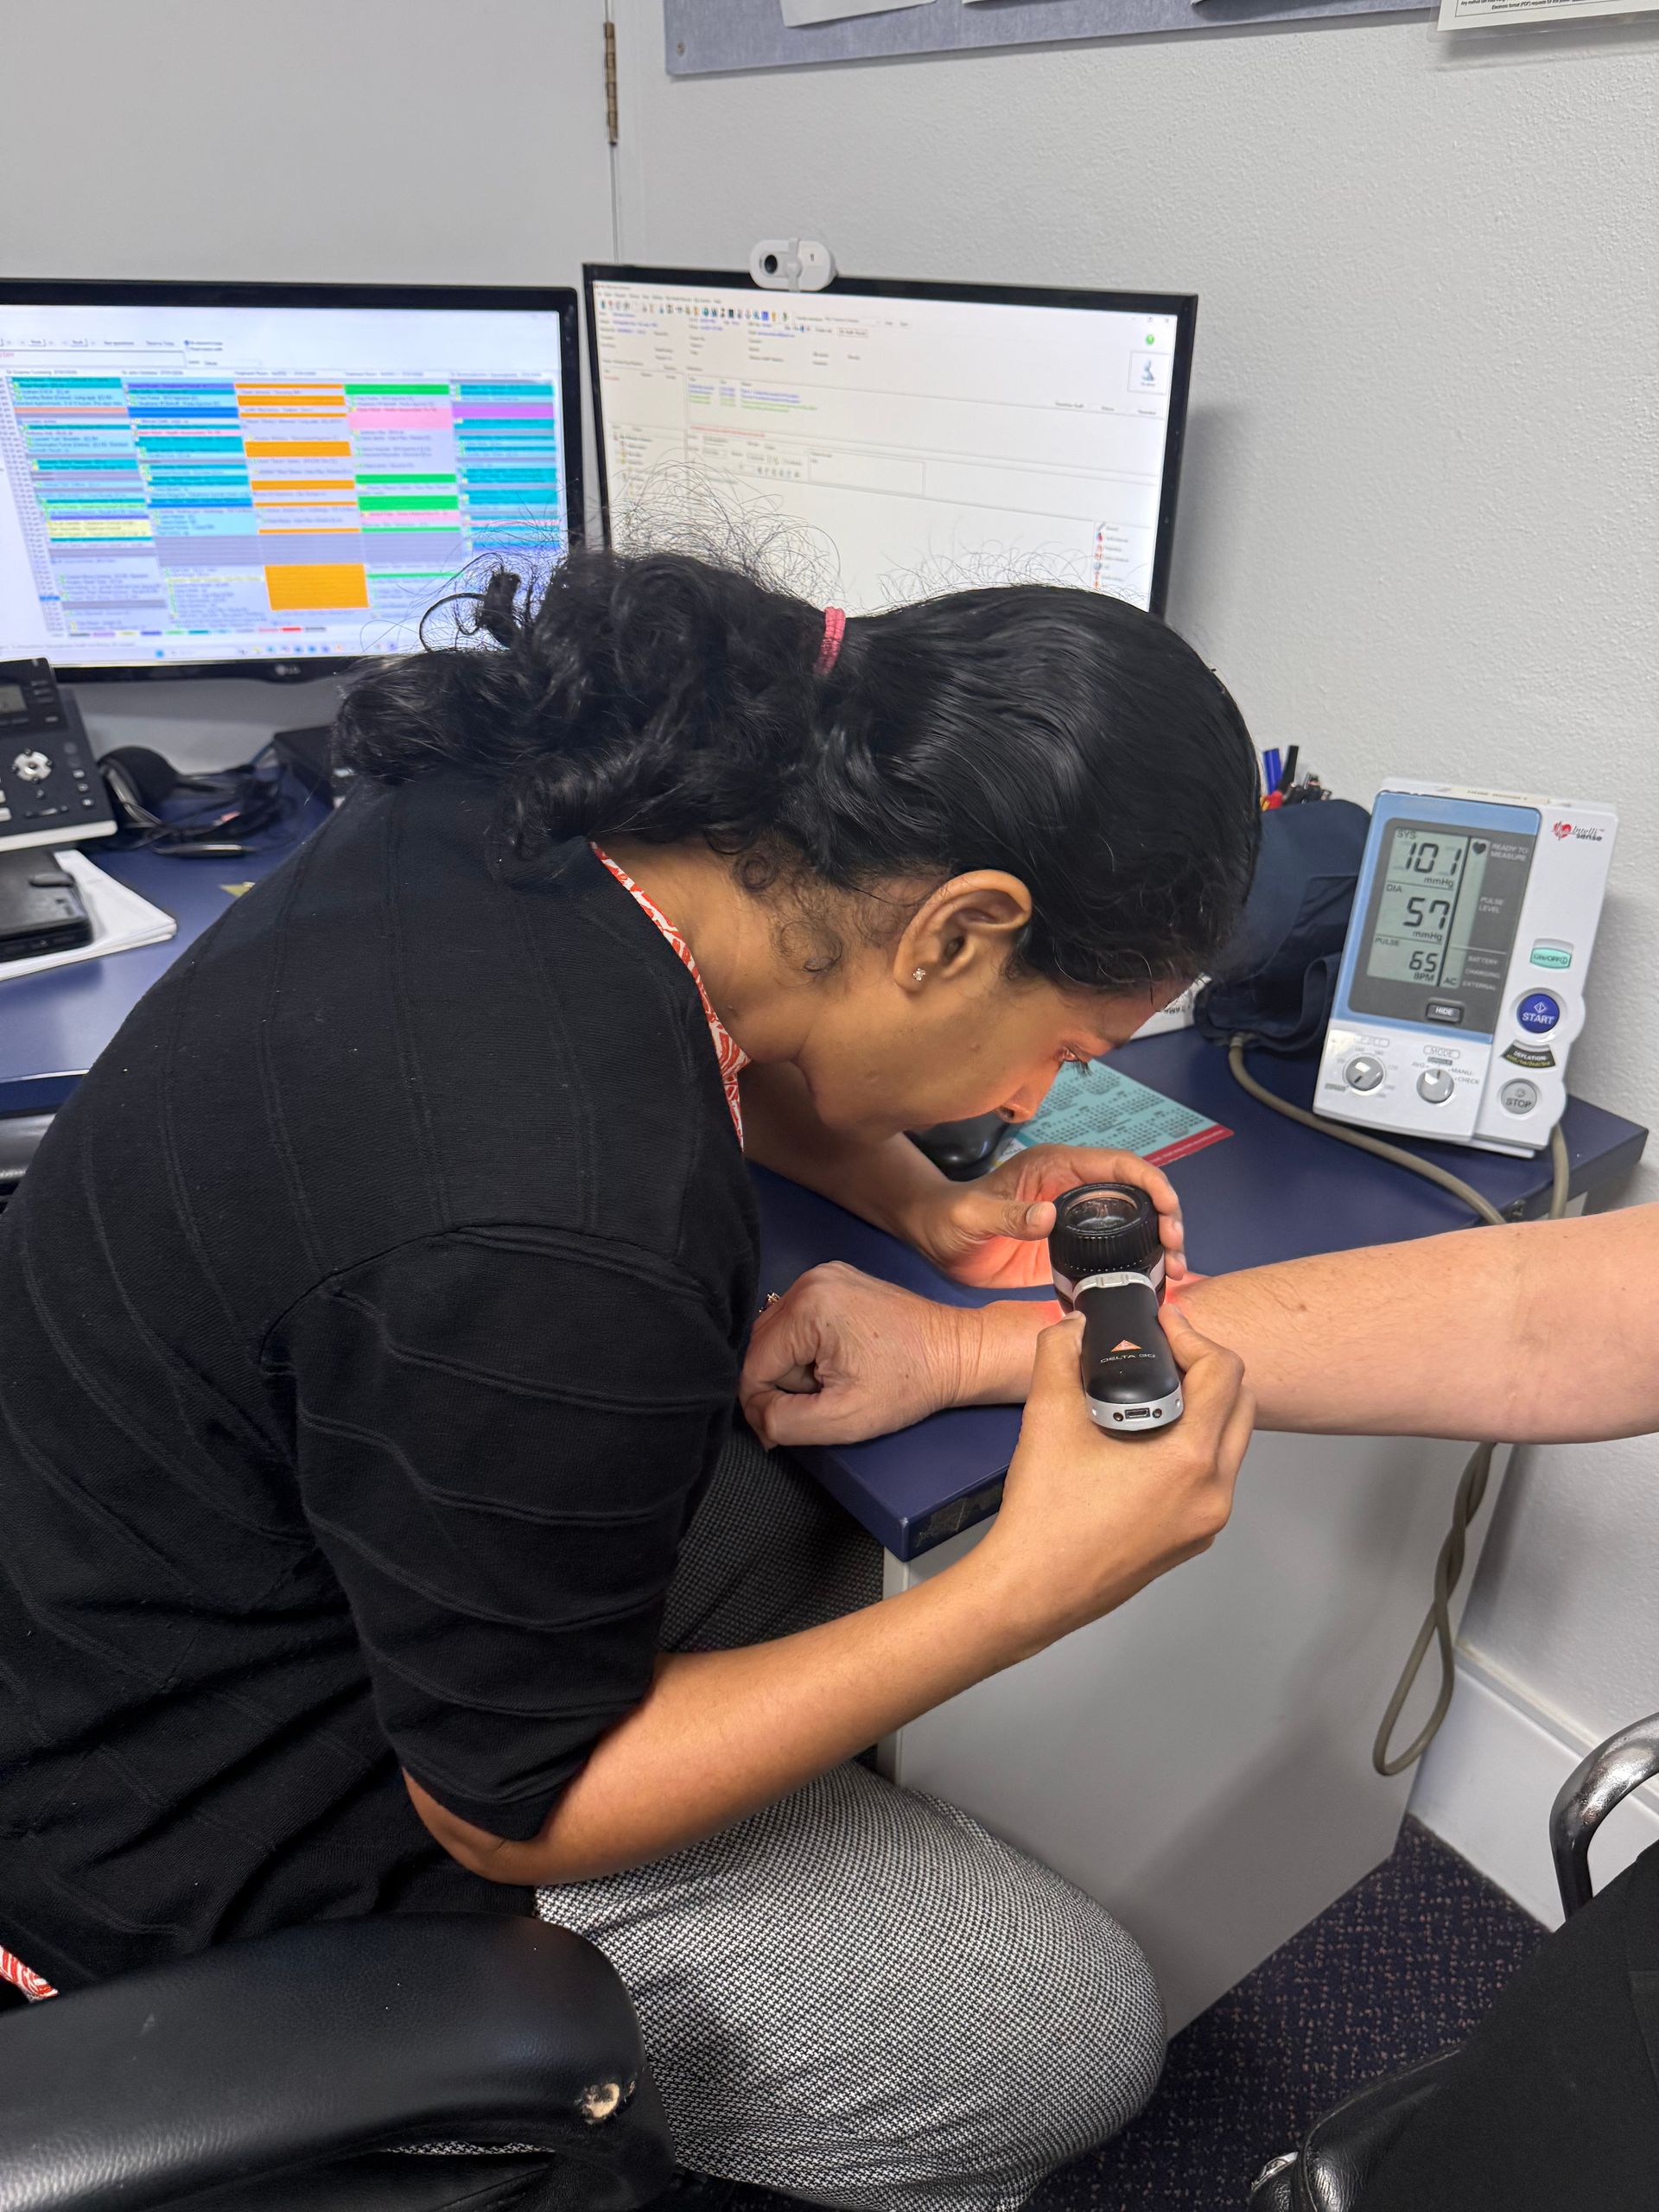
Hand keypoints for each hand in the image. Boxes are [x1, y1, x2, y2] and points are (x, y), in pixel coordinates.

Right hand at [740, 1263, 980, 1447]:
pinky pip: (797, 1321)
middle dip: (784, 1382)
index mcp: (808, 1307)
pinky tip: (841, 1358)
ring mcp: (822, 1275)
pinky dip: (808, 1348)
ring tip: (838, 1377)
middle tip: (826, 1396)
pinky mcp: (834, 1280)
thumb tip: (756, 1415)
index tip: (787, 1426)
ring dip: (796, 1366)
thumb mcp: (842, 1419)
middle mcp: (809, 1280)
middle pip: (761, 1347)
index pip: (752, 1365)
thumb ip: (783, 1422)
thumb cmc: (908, 1384)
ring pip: (777, 1335)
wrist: (956, 1351)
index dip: (762, 1404)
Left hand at [903, 1145, 1185, 1290]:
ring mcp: (1076, 1223)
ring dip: (1159, 1246)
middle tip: (1176, 1252)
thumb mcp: (974, 1214)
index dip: (1151, 1183)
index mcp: (1058, 1168)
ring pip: (1133, 1226)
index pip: (1119, 1165)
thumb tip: (1048, 1216)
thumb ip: (1008, 1215)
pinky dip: (1136, 1269)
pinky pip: (1112, 1256)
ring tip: (1175, 1274)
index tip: (1169, 1210)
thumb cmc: (950, 1216)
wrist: (935, 1241)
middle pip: (1138, 1196)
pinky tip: (1151, 1288)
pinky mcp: (1070, 1252)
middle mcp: (1074, 1191)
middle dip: (1167, 1218)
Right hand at [970, 1303, 1253, 1647]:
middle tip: (1160, 1354)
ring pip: (1230, 1445)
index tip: (1160, 1326)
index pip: (1225, 1373)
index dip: (1193, 1335)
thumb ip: (1059, 1354)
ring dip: (1203, 1410)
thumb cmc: (1045, 1511)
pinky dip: (1193, 1448)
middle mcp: (1214, 1491)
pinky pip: (1212, 1479)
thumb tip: (1074, 1326)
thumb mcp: (1047, 1417)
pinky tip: (1145, 1443)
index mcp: (1191, 1458)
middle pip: (1240, 1406)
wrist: (1032, 1589)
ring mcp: (1207, 1521)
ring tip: (1151, 1394)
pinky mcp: (1192, 1540)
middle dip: (1206, 1369)